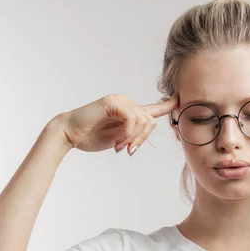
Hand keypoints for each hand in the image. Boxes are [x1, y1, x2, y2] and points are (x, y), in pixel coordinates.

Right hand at [59, 93, 177, 153]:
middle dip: (142, 139)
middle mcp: (126, 103)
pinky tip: (118, 141)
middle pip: (151, 120)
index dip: (168, 106)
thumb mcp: (119, 139)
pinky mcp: (113, 102)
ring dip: (134, 138)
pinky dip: (128, 133)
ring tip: (120, 146)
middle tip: (128, 150)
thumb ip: (133, 134)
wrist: (69, 134)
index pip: (153, 108)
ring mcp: (120, 100)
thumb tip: (145, 131)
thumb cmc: (91, 137)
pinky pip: (132, 119)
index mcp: (129, 112)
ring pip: (144, 120)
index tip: (180, 101)